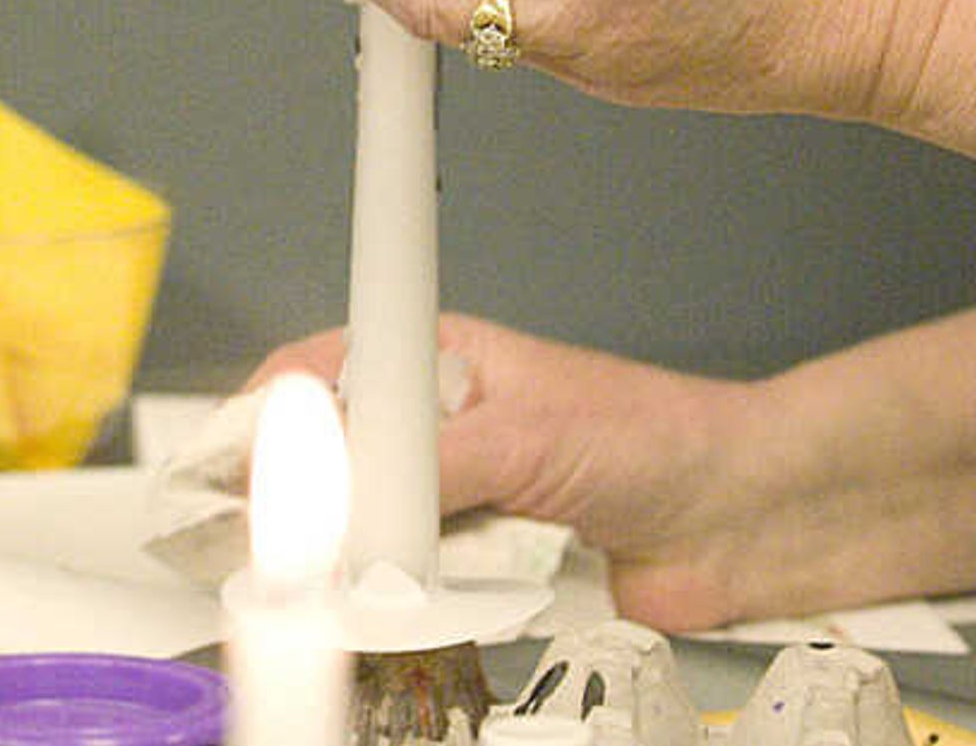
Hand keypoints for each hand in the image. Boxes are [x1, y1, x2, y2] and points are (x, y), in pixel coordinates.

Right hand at [243, 312, 758, 628]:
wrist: (746, 518)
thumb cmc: (660, 437)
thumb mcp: (522, 436)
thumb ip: (426, 466)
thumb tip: (347, 501)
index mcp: (442, 360)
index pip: (323, 374)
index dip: (269, 416)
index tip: (229, 464)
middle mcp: (445, 427)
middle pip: (337, 462)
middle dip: (302, 503)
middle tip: (265, 543)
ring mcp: (467, 500)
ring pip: (373, 531)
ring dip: (357, 561)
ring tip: (329, 586)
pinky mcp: (494, 568)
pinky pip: (424, 591)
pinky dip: (407, 606)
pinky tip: (396, 614)